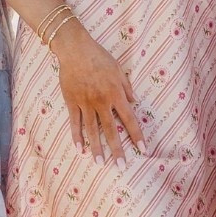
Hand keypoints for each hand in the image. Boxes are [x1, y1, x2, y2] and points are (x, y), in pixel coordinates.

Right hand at [50, 21, 143, 161]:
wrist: (75, 50)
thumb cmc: (99, 57)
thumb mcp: (119, 69)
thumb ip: (127, 87)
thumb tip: (134, 101)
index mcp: (116, 94)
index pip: (129, 119)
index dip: (137, 135)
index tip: (143, 149)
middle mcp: (102, 102)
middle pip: (111, 130)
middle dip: (117, 149)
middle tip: (121, 166)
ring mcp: (85, 103)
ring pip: (92, 130)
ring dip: (97, 148)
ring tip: (100, 163)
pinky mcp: (72, 102)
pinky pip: (75, 122)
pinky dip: (77, 136)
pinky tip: (80, 149)